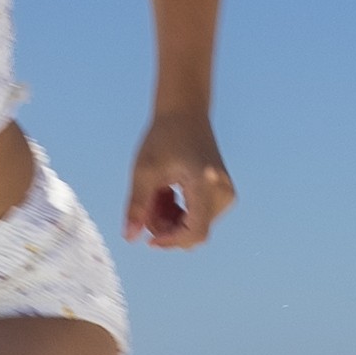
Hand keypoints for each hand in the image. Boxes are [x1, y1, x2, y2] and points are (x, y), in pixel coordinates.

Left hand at [125, 111, 234, 247]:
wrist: (185, 113)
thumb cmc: (163, 137)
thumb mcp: (144, 171)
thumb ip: (137, 206)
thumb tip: (130, 237)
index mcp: (205, 184)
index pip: (195, 232)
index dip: (171, 241)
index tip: (148, 238)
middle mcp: (222, 192)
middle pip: (194, 231)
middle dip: (167, 227)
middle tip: (146, 206)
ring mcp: (225, 194)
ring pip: (196, 226)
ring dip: (171, 219)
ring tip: (155, 195)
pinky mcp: (223, 193)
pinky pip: (200, 216)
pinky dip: (179, 213)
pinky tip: (166, 194)